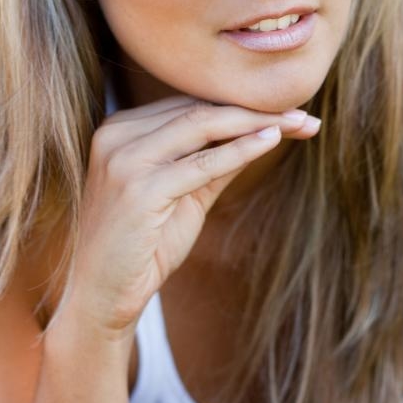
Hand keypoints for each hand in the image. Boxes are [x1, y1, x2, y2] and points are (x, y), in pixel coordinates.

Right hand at [59, 96, 320, 339]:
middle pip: (198, 109)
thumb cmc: (142, 247)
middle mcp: (116, 135)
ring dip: (256, 122)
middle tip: (302, 115)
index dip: (240, 104)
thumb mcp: (185, 196)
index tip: (288, 110)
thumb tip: (266, 132)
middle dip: (255, 109)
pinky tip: (273, 140)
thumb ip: (217, 161)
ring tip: (297, 122)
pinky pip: (201, 164)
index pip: (189, 104)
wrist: (100, 298)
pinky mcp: (137, 190)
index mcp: (120, 130)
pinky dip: (241, 150)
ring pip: (202, 126)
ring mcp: (123, 160)